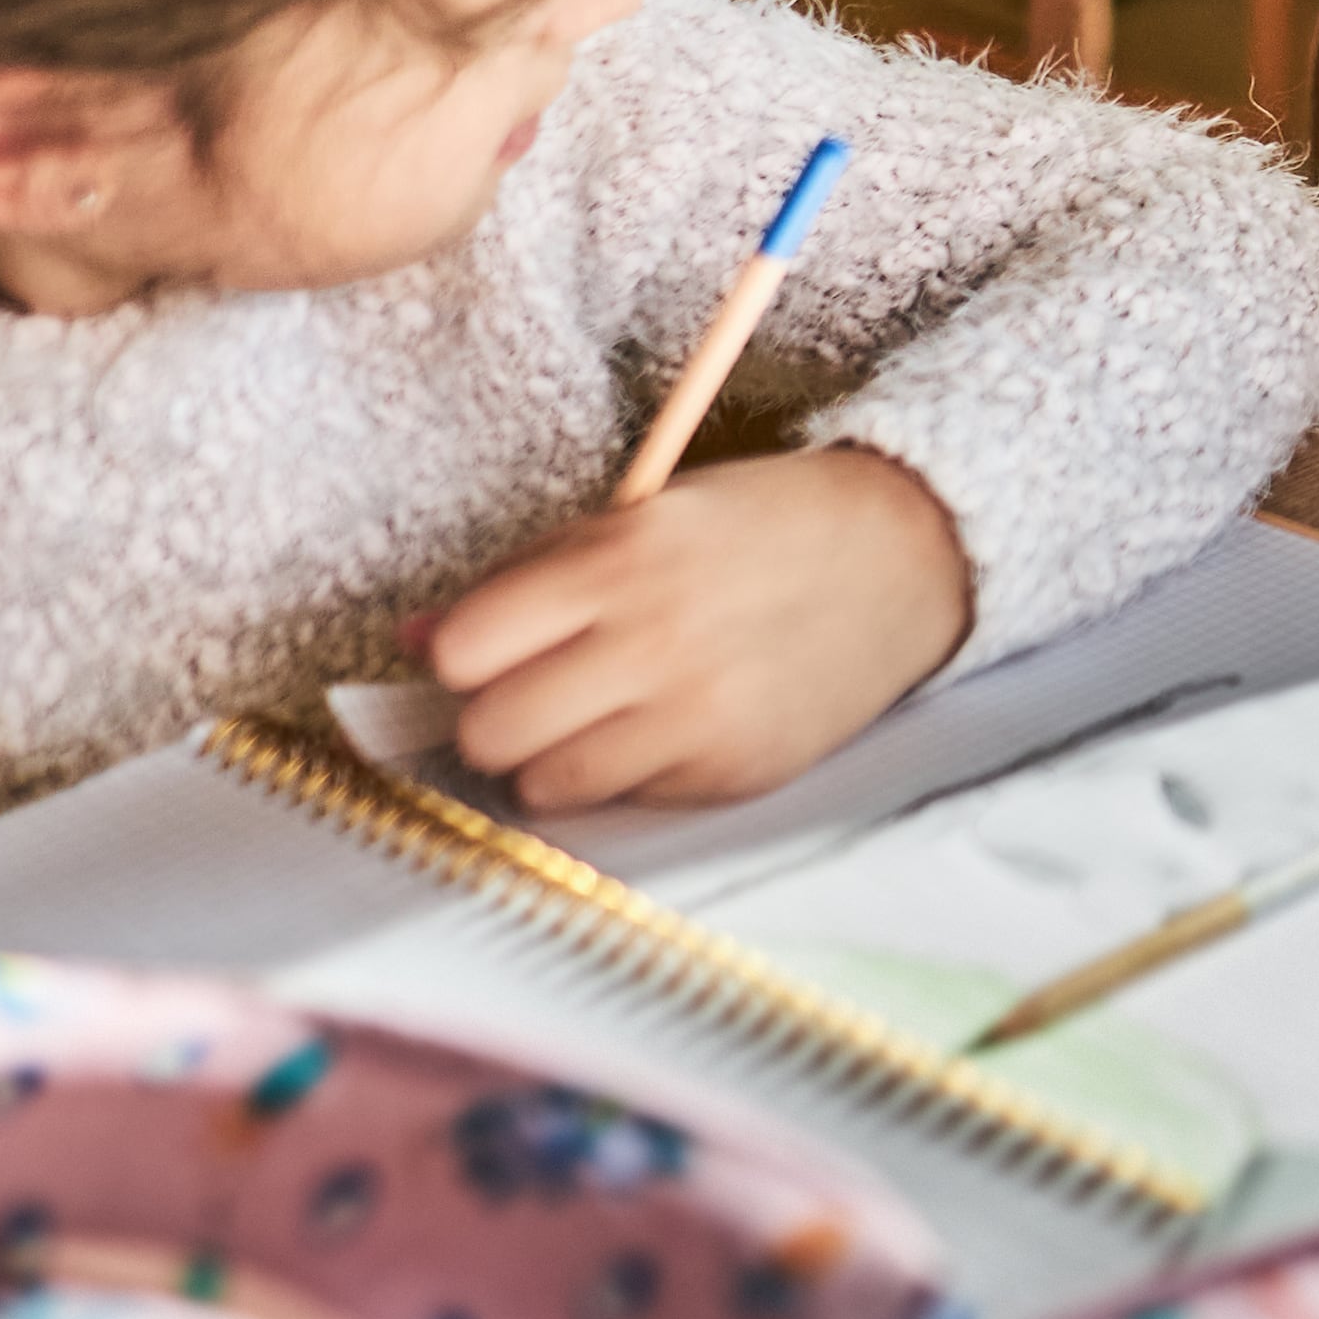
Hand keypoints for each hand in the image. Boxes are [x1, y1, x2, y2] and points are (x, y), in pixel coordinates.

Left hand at [422, 447, 972, 814]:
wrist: (904, 555)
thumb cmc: (758, 526)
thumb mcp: (643, 517)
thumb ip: (530, 576)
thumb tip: (414, 641)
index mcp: (620, 559)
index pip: (463, 651)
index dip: (465, 654)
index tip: (492, 649)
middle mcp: (652, 641)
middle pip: (488, 732)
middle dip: (498, 717)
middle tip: (540, 692)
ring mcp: (696, 715)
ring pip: (544, 786)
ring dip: (554, 759)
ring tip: (600, 719)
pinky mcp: (732, 771)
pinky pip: (627, 802)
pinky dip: (630, 775)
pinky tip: (672, 727)